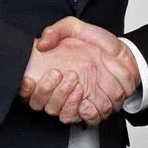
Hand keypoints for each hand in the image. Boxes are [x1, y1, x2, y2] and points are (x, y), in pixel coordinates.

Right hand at [18, 23, 139, 124]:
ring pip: (65, 115)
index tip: (29, 80)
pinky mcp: (96, 108)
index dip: (25, 89)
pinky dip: (86, 113)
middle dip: (55, 92)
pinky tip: (87, 101)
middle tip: (64, 76)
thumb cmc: (96, 42)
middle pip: (47, 106)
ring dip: (69, 102)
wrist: (122, 52)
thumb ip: (55, 31)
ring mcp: (78, 102)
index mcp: (52, 76)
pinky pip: (87, 119)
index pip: (29, 91)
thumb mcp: (73, 28)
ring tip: (77, 87)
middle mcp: (62, 93)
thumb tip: (41, 44)